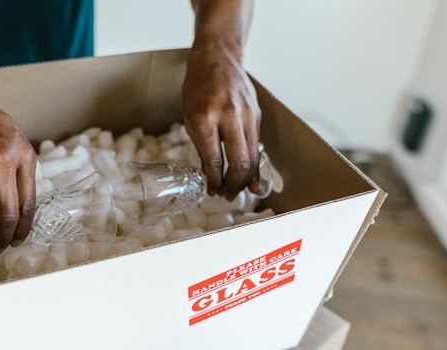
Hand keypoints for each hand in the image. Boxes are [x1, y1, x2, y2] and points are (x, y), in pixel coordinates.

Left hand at [182, 41, 261, 199]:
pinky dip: (254, 164)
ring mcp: (246, 114)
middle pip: (240, 161)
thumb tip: (210, 175)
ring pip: (253, 155)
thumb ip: (202, 145)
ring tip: (239, 191)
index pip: (214, 158)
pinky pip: (257, 145)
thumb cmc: (198, 88)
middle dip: (234, 184)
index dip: (214, 180)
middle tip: (227, 196)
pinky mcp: (256, 114)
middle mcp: (229, 116)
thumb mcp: (190, 116)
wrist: (217, 58)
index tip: (212, 191)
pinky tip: (251, 177)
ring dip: (246, 178)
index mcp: (205, 117)